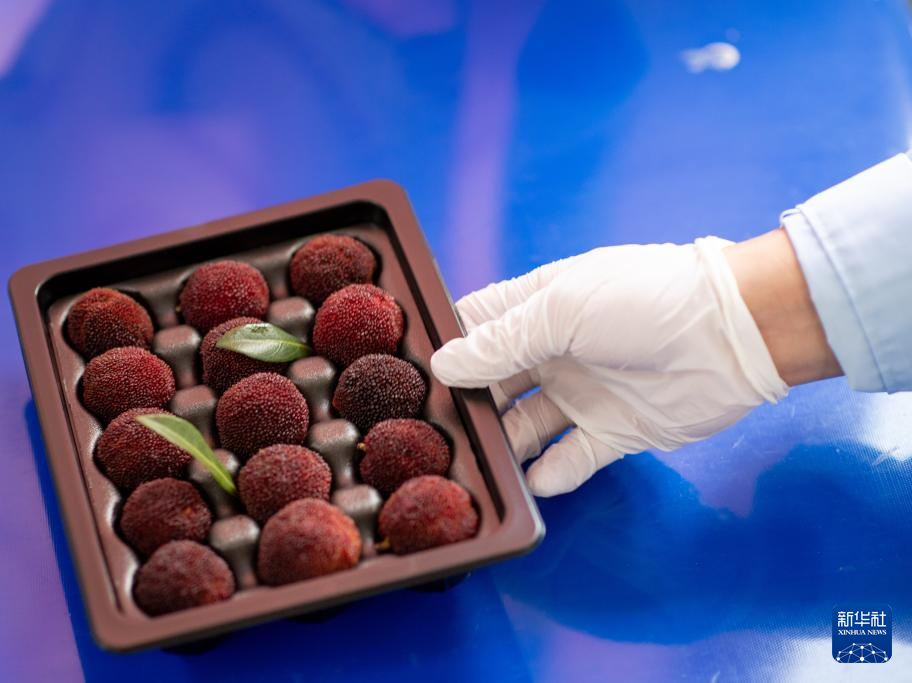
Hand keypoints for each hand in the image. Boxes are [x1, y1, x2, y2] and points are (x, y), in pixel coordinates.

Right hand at [431, 236, 794, 496]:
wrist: (733, 334)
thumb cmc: (644, 302)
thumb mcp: (562, 310)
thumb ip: (502, 342)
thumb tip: (443, 364)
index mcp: (539, 308)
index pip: (478, 326)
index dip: (448, 347)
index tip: (414, 375)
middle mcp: (553, 352)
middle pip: (494, 384)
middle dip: (470, 405)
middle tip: (441, 431)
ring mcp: (581, 394)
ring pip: (525, 427)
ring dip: (505, 445)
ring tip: (485, 462)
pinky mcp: (612, 433)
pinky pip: (571, 459)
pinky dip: (554, 471)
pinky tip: (539, 479)